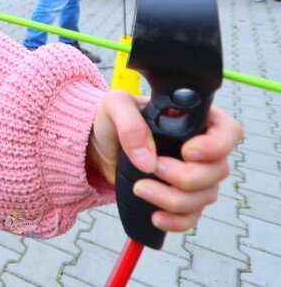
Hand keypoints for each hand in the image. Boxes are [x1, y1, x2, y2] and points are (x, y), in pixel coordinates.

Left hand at [87, 90, 242, 231]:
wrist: (99, 145)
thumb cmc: (114, 119)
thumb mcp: (115, 107)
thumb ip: (130, 124)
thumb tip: (148, 160)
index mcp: (196, 119)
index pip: (228, 132)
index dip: (215, 146)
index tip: (187, 152)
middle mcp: (204, 149)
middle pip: (218, 170)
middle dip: (186, 176)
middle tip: (154, 168)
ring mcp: (197, 175)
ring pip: (205, 196)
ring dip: (174, 199)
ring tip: (140, 189)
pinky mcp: (182, 197)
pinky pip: (192, 217)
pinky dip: (176, 221)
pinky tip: (156, 217)